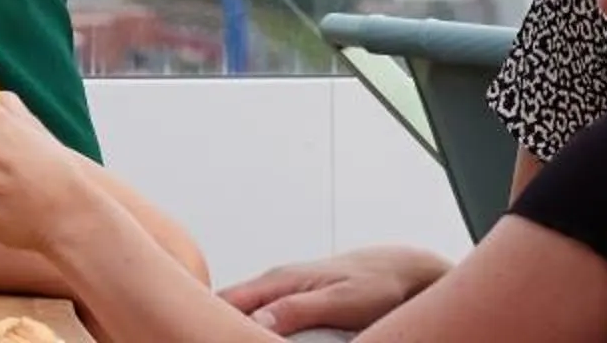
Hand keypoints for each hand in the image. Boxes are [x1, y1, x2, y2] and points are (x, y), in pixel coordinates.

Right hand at [218, 246, 450, 332]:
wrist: (400, 271)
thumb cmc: (375, 284)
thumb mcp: (338, 302)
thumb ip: (296, 309)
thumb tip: (255, 320)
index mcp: (278, 280)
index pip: (225, 301)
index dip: (209, 322)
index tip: (206, 340)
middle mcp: (275, 283)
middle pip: (229, 308)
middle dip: (220, 329)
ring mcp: (283, 293)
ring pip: (245, 315)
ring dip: (239, 333)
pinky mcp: (295, 304)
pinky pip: (263, 318)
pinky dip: (257, 332)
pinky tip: (261, 342)